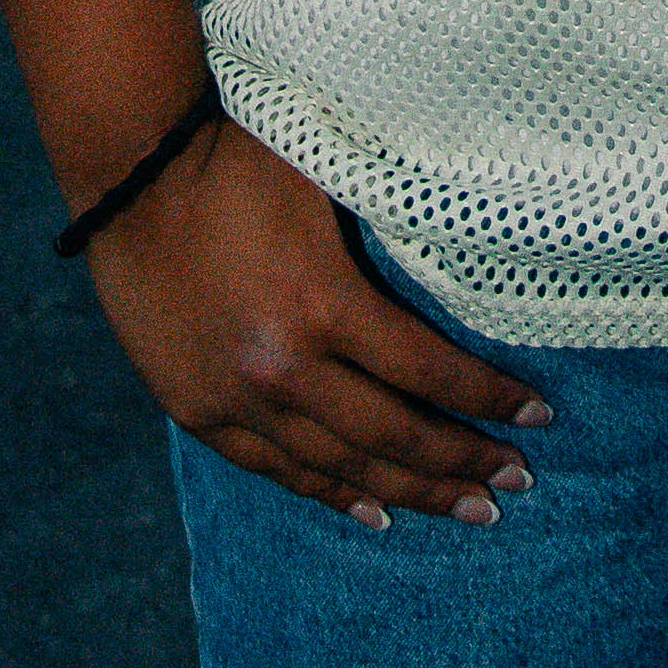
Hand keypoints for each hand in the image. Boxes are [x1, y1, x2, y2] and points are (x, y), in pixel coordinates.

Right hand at [85, 114, 549, 534]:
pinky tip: (373, 510)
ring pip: (340, 467)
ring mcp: (234, 398)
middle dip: (463, 462)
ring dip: (411, 492)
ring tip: (468, 508)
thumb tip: (478, 243)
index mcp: (323, 304)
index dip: (490, 400)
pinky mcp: (196, 411)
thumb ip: (393, 223)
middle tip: (516, 481)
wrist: (129, 173)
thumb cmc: (238, 156)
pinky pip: (276, 468)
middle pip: (394, 436)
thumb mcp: (330, 177)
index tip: (538, 419)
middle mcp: (281, 367)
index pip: (429, 372)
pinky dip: (329, 492)